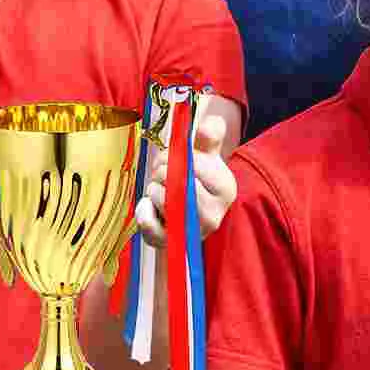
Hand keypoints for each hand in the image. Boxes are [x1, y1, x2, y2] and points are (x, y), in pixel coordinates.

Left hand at [137, 109, 236, 249]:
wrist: (185, 217)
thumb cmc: (195, 180)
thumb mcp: (206, 153)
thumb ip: (210, 134)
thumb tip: (208, 126)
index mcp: (226, 189)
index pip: (196, 165)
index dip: (175, 156)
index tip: (172, 157)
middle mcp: (214, 215)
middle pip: (178, 182)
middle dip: (162, 171)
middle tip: (162, 172)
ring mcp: (192, 232)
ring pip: (162, 198)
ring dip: (153, 188)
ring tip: (160, 190)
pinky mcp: (169, 244)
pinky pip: (147, 222)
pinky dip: (143, 209)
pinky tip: (151, 207)